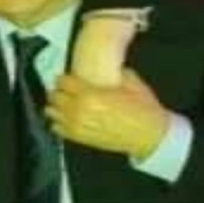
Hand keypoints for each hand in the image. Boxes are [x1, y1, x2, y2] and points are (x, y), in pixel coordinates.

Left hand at [45, 69, 168, 159]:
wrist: (151, 137)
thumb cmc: (143, 109)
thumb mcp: (131, 81)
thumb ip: (114, 71)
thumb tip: (106, 64)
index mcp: (91, 94)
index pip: (63, 81)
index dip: (63, 78)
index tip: (67, 78)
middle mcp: (79, 109)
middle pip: (54, 96)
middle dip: (58, 91)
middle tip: (64, 90)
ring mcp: (78, 126)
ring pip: (52, 112)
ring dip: (55, 106)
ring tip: (63, 104)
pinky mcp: (80, 139)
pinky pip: (57, 129)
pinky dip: (58, 122)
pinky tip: (65, 118)